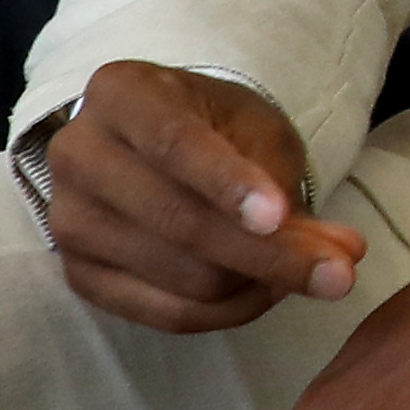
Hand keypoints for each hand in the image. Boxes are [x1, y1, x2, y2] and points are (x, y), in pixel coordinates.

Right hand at [42, 62, 364, 332]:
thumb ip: (287, 186)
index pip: (173, 144)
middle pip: (179, 222)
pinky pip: (166, 315)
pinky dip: (229, 312)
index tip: (279, 216)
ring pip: (182, 277)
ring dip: (258, 285)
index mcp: (119, 94)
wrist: (161, 147)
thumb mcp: (258, 132)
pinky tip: (264, 292)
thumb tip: (340, 256)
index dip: (227, 183)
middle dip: (269, 255)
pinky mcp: (79, 275)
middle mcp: (79, 155)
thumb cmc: (215, 128)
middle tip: (340, 271)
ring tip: (301, 269)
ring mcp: (69, 220)